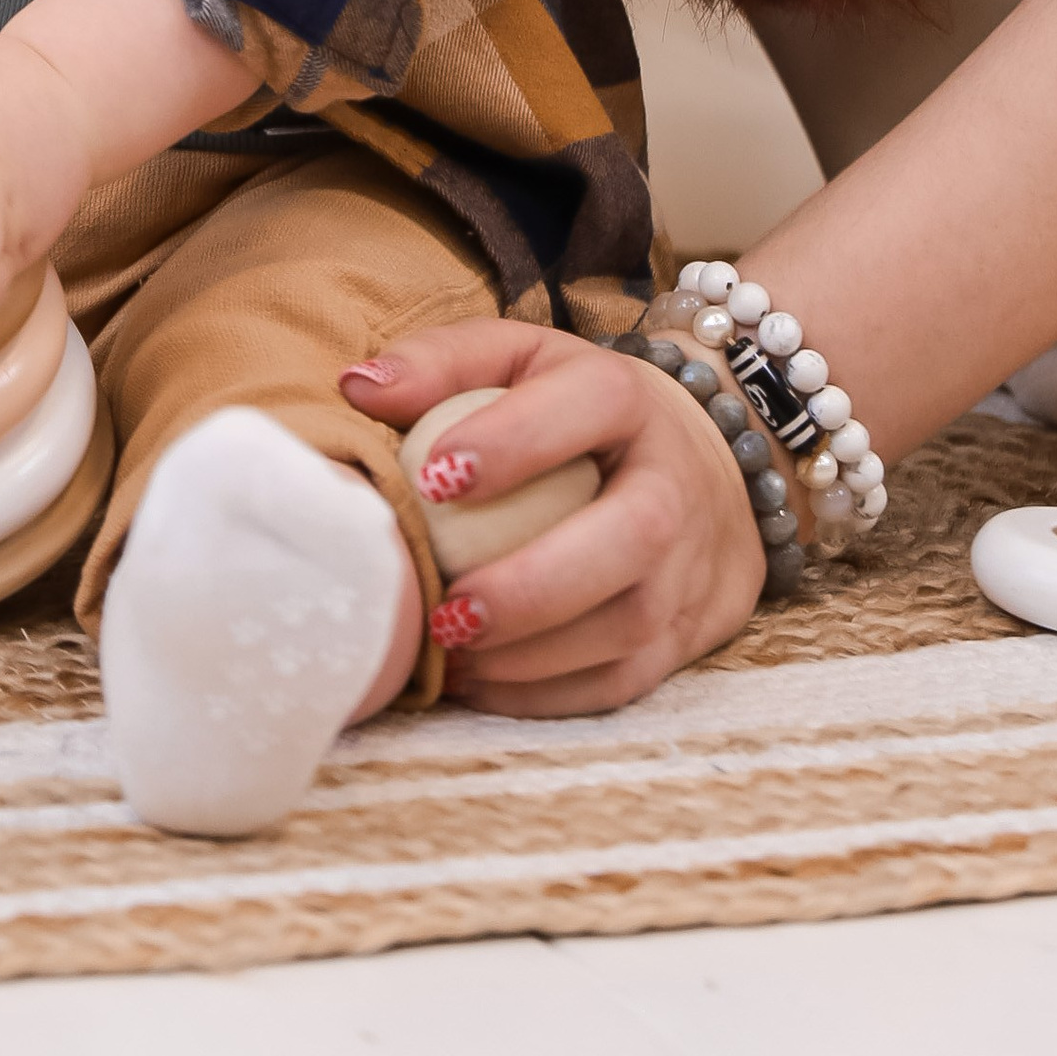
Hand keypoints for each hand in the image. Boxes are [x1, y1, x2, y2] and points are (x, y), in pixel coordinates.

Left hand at [344, 319, 763, 712]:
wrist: (699, 466)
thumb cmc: (575, 411)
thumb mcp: (518, 361)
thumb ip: (441, 363)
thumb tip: (357, 387)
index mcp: (624, 398)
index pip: (589, 405)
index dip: (515, 440)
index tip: (432, 477)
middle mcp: (673, 482)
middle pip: (634, 537)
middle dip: (536, 584)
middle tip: (447, 609)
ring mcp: (688, 566)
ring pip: (633, 624)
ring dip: (535, 654)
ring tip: (451, 651)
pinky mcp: (685, 633)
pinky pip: (624, 681)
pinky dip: (548, 694)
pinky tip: (479, 682)